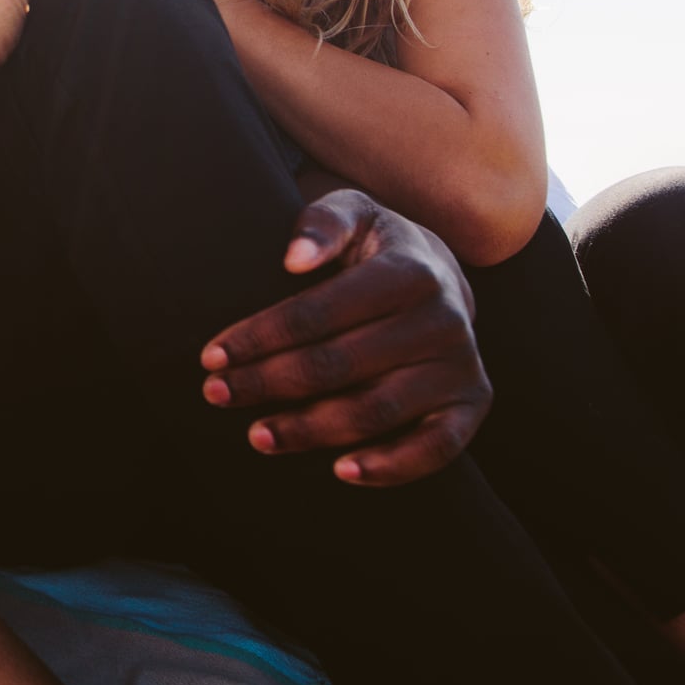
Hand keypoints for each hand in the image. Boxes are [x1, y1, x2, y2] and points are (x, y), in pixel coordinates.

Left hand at [198, 189, 491, 486]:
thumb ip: (323, 222)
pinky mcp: (472, 405)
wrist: (440, 272)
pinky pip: (435, 449)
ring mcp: (461, 366)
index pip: (320, 313)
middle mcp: (443, 320)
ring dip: (311, 430)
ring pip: (376, 411)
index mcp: (409, 271)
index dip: (261, 337)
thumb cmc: (375, 245)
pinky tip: (341, 471)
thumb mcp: (352, 212)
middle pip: (340, 365)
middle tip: (217, 394)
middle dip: (269, 383)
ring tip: (258, 436)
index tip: (212, 356)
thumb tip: (294, 257)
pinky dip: (390, 466)